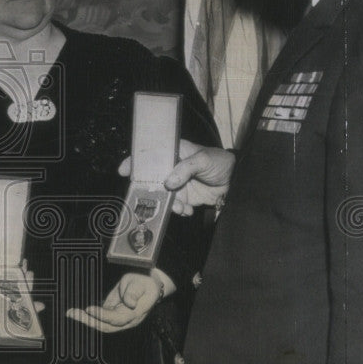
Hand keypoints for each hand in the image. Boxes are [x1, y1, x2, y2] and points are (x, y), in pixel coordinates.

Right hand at [0, 251, 43, 329]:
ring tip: (28, 273)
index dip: (11, 321)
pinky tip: (22, 265)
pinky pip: (10, 281)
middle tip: (35, 296)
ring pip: (13, 293)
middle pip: (9, 307)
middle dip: (25, 301)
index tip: (25, 316)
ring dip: (23, 285)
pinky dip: (17, 274)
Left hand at [66, 271, 164, 332]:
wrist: (148, 285)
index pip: (117, 319)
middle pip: (106, 326)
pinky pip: (99, 319)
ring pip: (100, 324)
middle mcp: (126, 321)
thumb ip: (134, 292)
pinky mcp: (112, 315)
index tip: (89, 310)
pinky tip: (76, 313)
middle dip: (89, 321)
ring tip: (71, 313)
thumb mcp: (141, 284)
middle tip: (74, 314)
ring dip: (85, 320)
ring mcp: (118, 319)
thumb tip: (129, 303)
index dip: (103, 316)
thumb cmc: (145, 283)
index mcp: (135, 314)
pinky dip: (87, 317)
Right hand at [118, 139, 233, 216]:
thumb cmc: (220, 161)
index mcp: (174, 153)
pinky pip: (175, 206)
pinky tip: (189, 210)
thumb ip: (185, 168)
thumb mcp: (203, 159)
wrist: (238, 181)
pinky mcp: (186, 198)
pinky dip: (180, 210)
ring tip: (181, 207)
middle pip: (153, 180)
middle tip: (158, 198)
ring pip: (163, 196)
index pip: (151, 155)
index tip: (124, 170)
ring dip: (169, 204)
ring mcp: (178, 184)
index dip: (135, 161)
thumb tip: (169, 182)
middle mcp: (172, 169)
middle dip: (153, 192)